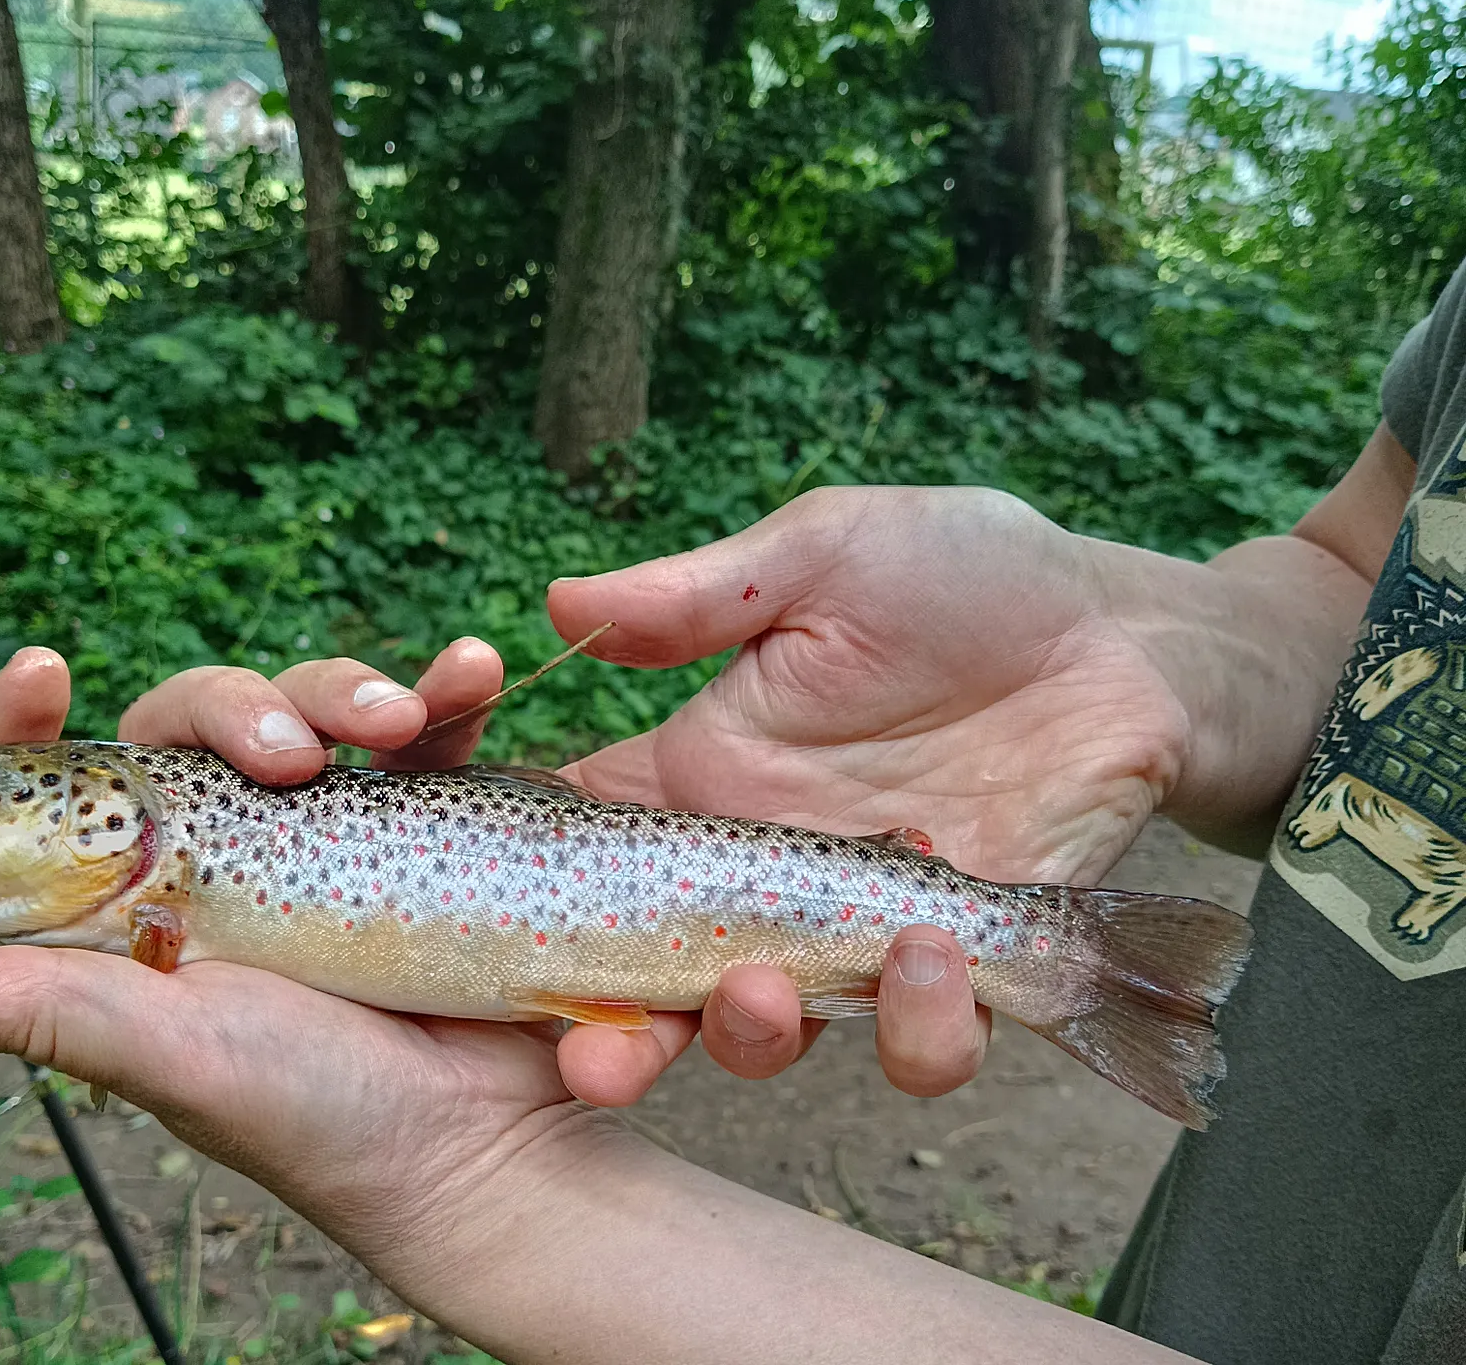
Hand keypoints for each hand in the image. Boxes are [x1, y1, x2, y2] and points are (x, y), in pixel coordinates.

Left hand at [0, 642, 702, 1109]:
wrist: (479, 1141)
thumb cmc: (318, 1111)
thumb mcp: (174, 1055)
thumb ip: (50, 1010)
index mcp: (143, 906)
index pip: (60, 793)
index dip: (27, 726)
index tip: (40, 671)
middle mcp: (225, 860)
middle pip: (196, 722)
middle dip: (241, 704)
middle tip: (294, 754)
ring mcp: (325, 834)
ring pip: (310, 706)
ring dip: (353, 689)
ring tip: (402, 723)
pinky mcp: (419, 821)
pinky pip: (425, 729)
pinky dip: (448, 692)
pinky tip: (472, 675)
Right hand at [547, 486, 1196, 1097]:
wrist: (1120, 633)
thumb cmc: (963, 571)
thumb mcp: (824, 556)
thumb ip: (699, 597)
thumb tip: (559, 604)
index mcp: (710, 774)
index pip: (596, 857)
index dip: (532, 913)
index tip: (494, 954)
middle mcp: (769, 866)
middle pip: (662, 981)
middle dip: (620, 1041)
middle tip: (607, 1057)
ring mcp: (862, 923)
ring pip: (781, 1033)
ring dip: (757, 1038)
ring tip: (778, 983)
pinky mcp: (965, 960)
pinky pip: (925, 1039)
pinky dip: (916, 1023)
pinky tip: (934, 946)